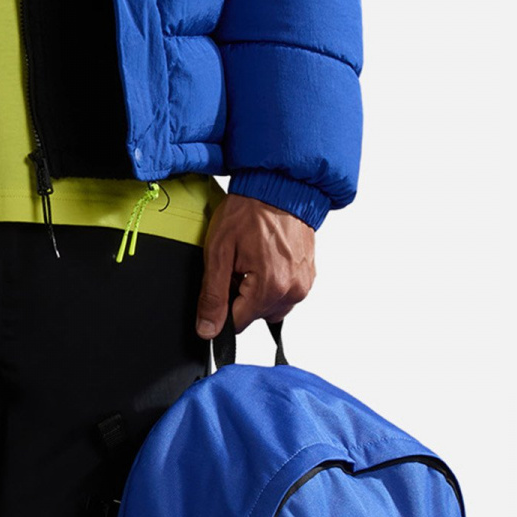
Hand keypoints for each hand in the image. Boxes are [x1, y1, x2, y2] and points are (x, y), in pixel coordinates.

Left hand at [196, 193, 316, 344]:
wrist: (277, 186)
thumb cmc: (248, 212)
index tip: (225, 279)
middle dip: (242, 297)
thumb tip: (207, 330)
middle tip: (238, 265)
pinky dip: (274, 281)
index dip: (224, 304)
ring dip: (259, 291)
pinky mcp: (309, 275)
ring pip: (272, 306)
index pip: (238, 323)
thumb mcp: (219, 252)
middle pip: (256, 315)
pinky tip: (267, 257)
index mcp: (270, 288)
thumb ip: (213, 296)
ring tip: (254, 259)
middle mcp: (293, 290)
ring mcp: (304, 283)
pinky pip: (286, 292)